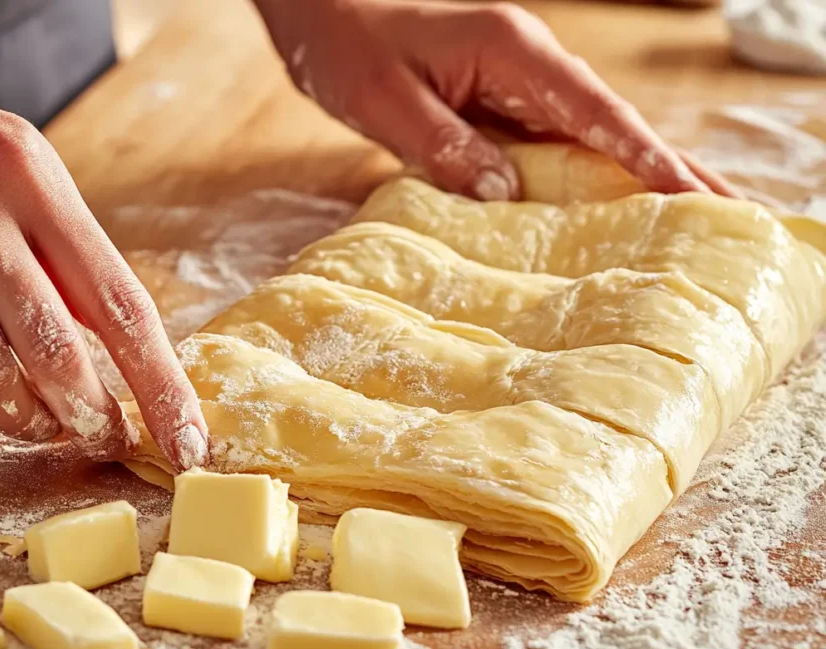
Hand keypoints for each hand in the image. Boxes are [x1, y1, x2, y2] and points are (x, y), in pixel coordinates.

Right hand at [0, 3, 206, 467]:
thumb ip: (70, 252)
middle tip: (105, 437)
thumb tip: (121, 350)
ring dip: (23, 421)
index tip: (185, 442)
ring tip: (39, 424)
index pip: (120, 304)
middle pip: (54, 352)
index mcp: (36, 182)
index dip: (161, 385)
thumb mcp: (30, 170)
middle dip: (91, 416)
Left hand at [256, 0, 735, 199]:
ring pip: (592, 134)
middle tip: (727, 212)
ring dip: (639, 175)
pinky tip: (612, 209)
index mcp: (512, 51)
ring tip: (690, 221)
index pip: (592, 108)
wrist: (327, 14)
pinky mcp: (501, 103)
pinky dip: (589, 175)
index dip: (642, 154)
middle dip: (669, 166)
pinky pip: (555, 144)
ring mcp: (518, 83)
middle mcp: (529, 64)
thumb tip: (503, 196)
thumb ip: (443, 145)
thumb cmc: (348, 46)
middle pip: (613, 120)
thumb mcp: (384, 99)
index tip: (686, 195)